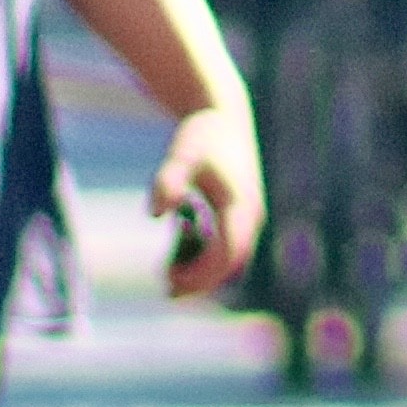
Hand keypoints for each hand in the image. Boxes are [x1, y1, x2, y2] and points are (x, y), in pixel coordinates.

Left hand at [150, 100, 259, 301]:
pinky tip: (178, 259)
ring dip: (204, 272)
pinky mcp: (239, 214)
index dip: (202, 272)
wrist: (224, 116)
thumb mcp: (182, 154)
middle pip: (231, 262)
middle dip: (202, 280)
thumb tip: (156, 213)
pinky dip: (205, 258)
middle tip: (168, 291)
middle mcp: (249, 215)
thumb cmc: (202, 135)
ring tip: (170, 279)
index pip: (227, 252)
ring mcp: (247, 216)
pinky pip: (226, 246)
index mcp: (240, 205)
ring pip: (230, 257)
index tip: (171, 279)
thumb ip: (168, 180)